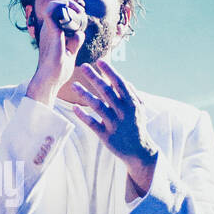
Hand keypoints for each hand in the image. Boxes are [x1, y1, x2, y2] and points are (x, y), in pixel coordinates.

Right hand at [26, 0, 86, 107]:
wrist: (49, 82)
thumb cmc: (57, 71)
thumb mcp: (69, 53)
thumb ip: (74, 42)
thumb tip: (80, 33)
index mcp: (50, 34)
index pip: (56, 12)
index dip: (69, 8)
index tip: (81, 14)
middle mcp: (47, 30)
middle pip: (54, 6)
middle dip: (69, 3)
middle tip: (81, 12)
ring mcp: (48, 32)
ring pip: (52, 6)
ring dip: (67, 5)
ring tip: (79, 13)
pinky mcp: (52, 35)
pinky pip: (53, 14)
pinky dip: (66, 11)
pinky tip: (78, 18)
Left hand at [70, 60, 158, 195]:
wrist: (139, 151)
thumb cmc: (137, 126)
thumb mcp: (139, 109)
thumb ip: (131, 94)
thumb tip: (124, 80)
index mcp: (132, 103)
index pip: (120, 83)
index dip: (109, 72)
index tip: (99, 61)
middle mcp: (123, 112)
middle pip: (107, 91)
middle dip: (95, 77)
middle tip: (83, 66)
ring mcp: (115, 124)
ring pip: (98, 106)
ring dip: (85, 94)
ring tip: (73, 85)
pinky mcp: (106, 136)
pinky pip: (92, 124)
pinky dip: (83, 115)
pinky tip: (75, 107)